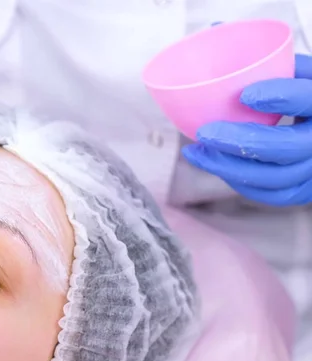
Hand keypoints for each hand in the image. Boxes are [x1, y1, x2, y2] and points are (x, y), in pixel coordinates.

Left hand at [182, 54, 311, 205]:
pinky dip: (240, 183)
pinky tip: (216, 167)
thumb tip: (216, 28)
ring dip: (228, 167)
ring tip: (197, 152)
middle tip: (204, 133)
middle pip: (285, 148)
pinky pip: (272, 195)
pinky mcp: (305, 189)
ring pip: (274, 178)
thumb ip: (270, 57)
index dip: (281, 96)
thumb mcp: (303, 72)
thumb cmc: (310, 95)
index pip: (311, 99)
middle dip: (240, 143)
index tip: (246, 94)